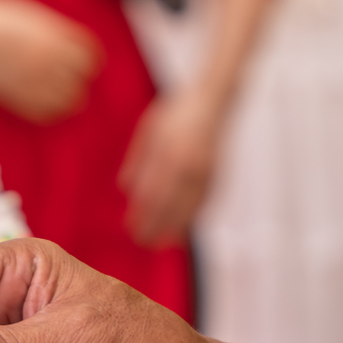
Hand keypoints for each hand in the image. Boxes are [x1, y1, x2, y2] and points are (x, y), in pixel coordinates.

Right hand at [0, 0, 101, 122]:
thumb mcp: (29, 16)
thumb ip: (54, 31)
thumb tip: (74, 47)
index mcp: (51, 36)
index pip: (89, 55)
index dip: (89, 59)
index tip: (82, 60)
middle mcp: (46, 60)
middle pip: (82, 80)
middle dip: (79, 78)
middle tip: (72, 77)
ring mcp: (31, 82)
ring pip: (69, 101)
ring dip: (69, 97)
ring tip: (60, 92)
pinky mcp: (16, 99)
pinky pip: (46, 114)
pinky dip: (51, 111)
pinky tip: (46, 103)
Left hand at [119, 88, 225, 245]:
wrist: (213, 98)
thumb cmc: (176, 113)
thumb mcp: (150, 132)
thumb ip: (138, 160)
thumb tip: (124, 189)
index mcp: (168, 153)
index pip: (152, 193)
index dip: (143, 214)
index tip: (132, 230)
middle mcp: (188, 165)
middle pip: (170, 204)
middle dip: (157, 226)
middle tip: (144, 243)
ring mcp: (205, 170)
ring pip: (190, 206)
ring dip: (177, 227)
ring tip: (165, 241)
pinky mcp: (218, 172)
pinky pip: (206, 200)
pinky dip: (195, 215)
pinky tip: (187, 226)